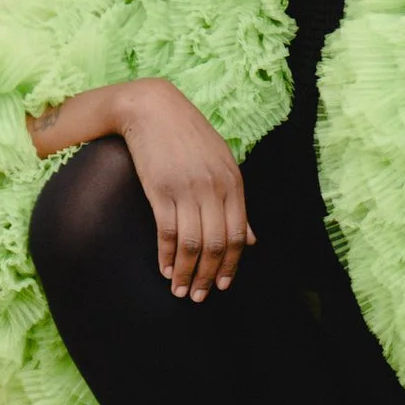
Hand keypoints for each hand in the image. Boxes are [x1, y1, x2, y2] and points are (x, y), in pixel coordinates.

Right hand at [114, 78, 255, 301]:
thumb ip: (236, 202)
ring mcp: (187, 189)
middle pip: (216, 244)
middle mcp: (214, 188)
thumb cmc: (188, 136)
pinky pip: (168, 232)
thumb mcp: (222, 164)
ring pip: (193, 244)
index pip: (238, 235)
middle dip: (209, 277)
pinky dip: (167, 256)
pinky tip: (166, 270)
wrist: (152, 108)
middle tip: (200, 297)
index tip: (223, 285)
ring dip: (187, 273)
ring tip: (181, 291)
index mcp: (233, 183)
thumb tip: (252, 240)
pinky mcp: (160, 190)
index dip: (231, 265)